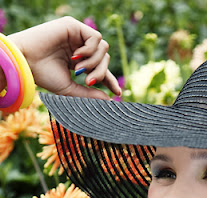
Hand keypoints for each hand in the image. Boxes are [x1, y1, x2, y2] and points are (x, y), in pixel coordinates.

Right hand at [5, 16, 120, 99]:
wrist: (26, 61)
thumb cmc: (44, 75)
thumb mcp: (70, 88)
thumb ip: (88, 93)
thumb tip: (108, 99)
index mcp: (78, 62)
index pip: (100, 69)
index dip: (109, 80)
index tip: (117, 93)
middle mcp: (79, 48)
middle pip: (105, 58)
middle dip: (101, 73)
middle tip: (88, 81)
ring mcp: (77, 36)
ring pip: (104, 48)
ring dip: (95, 62)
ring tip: (79, 69)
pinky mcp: (74, 26)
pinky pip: (96, 38)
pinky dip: (91, 50)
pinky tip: (77, 56)